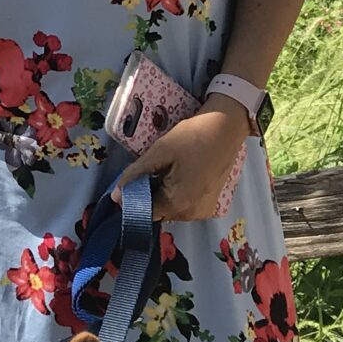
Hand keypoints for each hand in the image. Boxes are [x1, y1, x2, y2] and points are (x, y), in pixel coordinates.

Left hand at [120, 97, 247, 223]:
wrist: (227, 126)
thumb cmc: (193, 137)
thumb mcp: (160, 152)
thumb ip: (136, 175)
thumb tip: (115, 196)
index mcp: (178, 205)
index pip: (144, 212)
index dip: (134, 197)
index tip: (133, 179)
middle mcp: (191, 215)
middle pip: (158, 211)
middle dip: (150, 194)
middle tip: (153, 168)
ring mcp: (203, 211)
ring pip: (171, 208)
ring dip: (163, 193)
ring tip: (168, 168)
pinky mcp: (210, 204)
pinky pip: (185, 204)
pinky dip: (178, 193)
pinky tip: (180, 172)